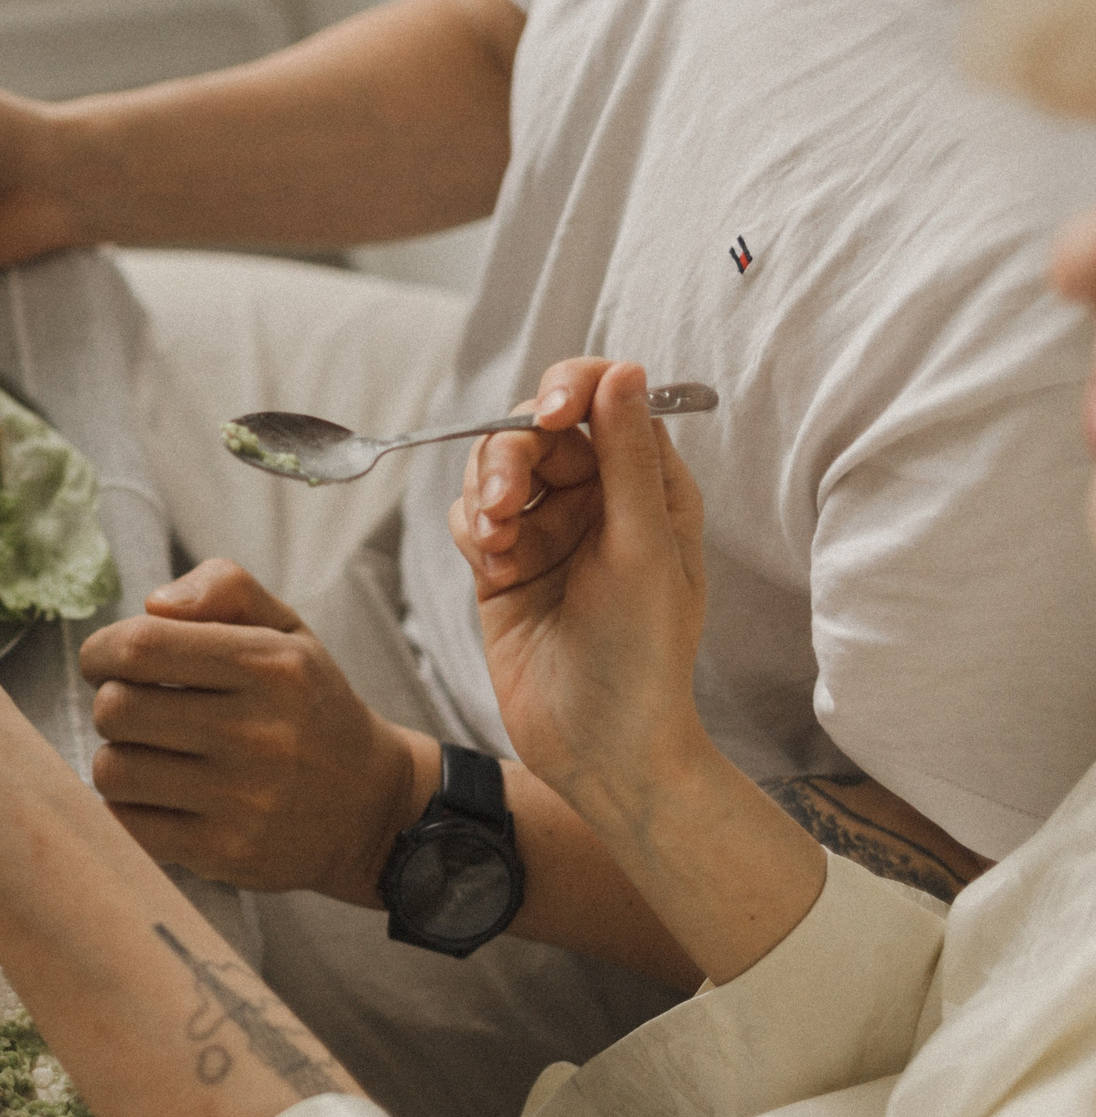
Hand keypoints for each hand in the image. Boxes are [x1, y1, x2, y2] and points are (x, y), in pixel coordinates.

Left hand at [81, 561, 432, 899]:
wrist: (370, 809)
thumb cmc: (309, 706)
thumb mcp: (286, 630)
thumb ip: (224, 588)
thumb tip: (153, 604)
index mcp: (269, 666)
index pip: (141, 646)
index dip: (101, 651)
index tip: (105, 661)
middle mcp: (258, 733)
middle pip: (115, 709)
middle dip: (108, 703)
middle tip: (133, 709)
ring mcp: (243, 800)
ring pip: (113, 771)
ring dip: (115, 759)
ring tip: (147, 754)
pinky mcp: (225, 852)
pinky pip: (129, 826)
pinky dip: (127, 809)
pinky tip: (155, 796)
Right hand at [446, 359, 709, 813]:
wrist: (601, 748)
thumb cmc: (644, 656)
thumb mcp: (643, 547)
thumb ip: (627, 456)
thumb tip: (625, 369)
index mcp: (648, 486)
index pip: (604, 400)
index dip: (570, 392)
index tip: (550, 416)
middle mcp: (597, 499)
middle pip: (535, 429)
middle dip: (511, 455)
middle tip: (506, 503)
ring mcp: (547, 531)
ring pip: (493, 465)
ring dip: (485, 492)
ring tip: (497, 542)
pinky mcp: (502, 564)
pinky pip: (469, 514)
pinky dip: (471, 528)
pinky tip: (492, 564)